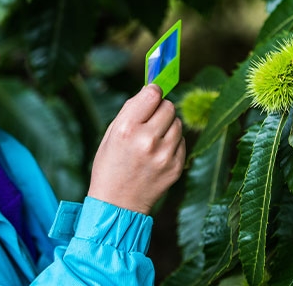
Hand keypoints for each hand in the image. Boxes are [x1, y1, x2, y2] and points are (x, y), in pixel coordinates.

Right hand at [87, 84, 185, 214]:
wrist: (117, 204)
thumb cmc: (110, 166)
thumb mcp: (111, 134)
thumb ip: (131, 110)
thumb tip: (151, 88)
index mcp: (127, 129)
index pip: (153, 94)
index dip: (152, 92)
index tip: (151, 96)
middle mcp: (147, 140)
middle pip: (169, 106)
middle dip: (160, 109)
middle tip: (150, 121)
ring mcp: (164, 155)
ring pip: (178, 123)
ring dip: (168, 126)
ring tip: (153, 139)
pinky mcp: (176, 167)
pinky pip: (182, 141)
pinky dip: (173, 143)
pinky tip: (158, 153)